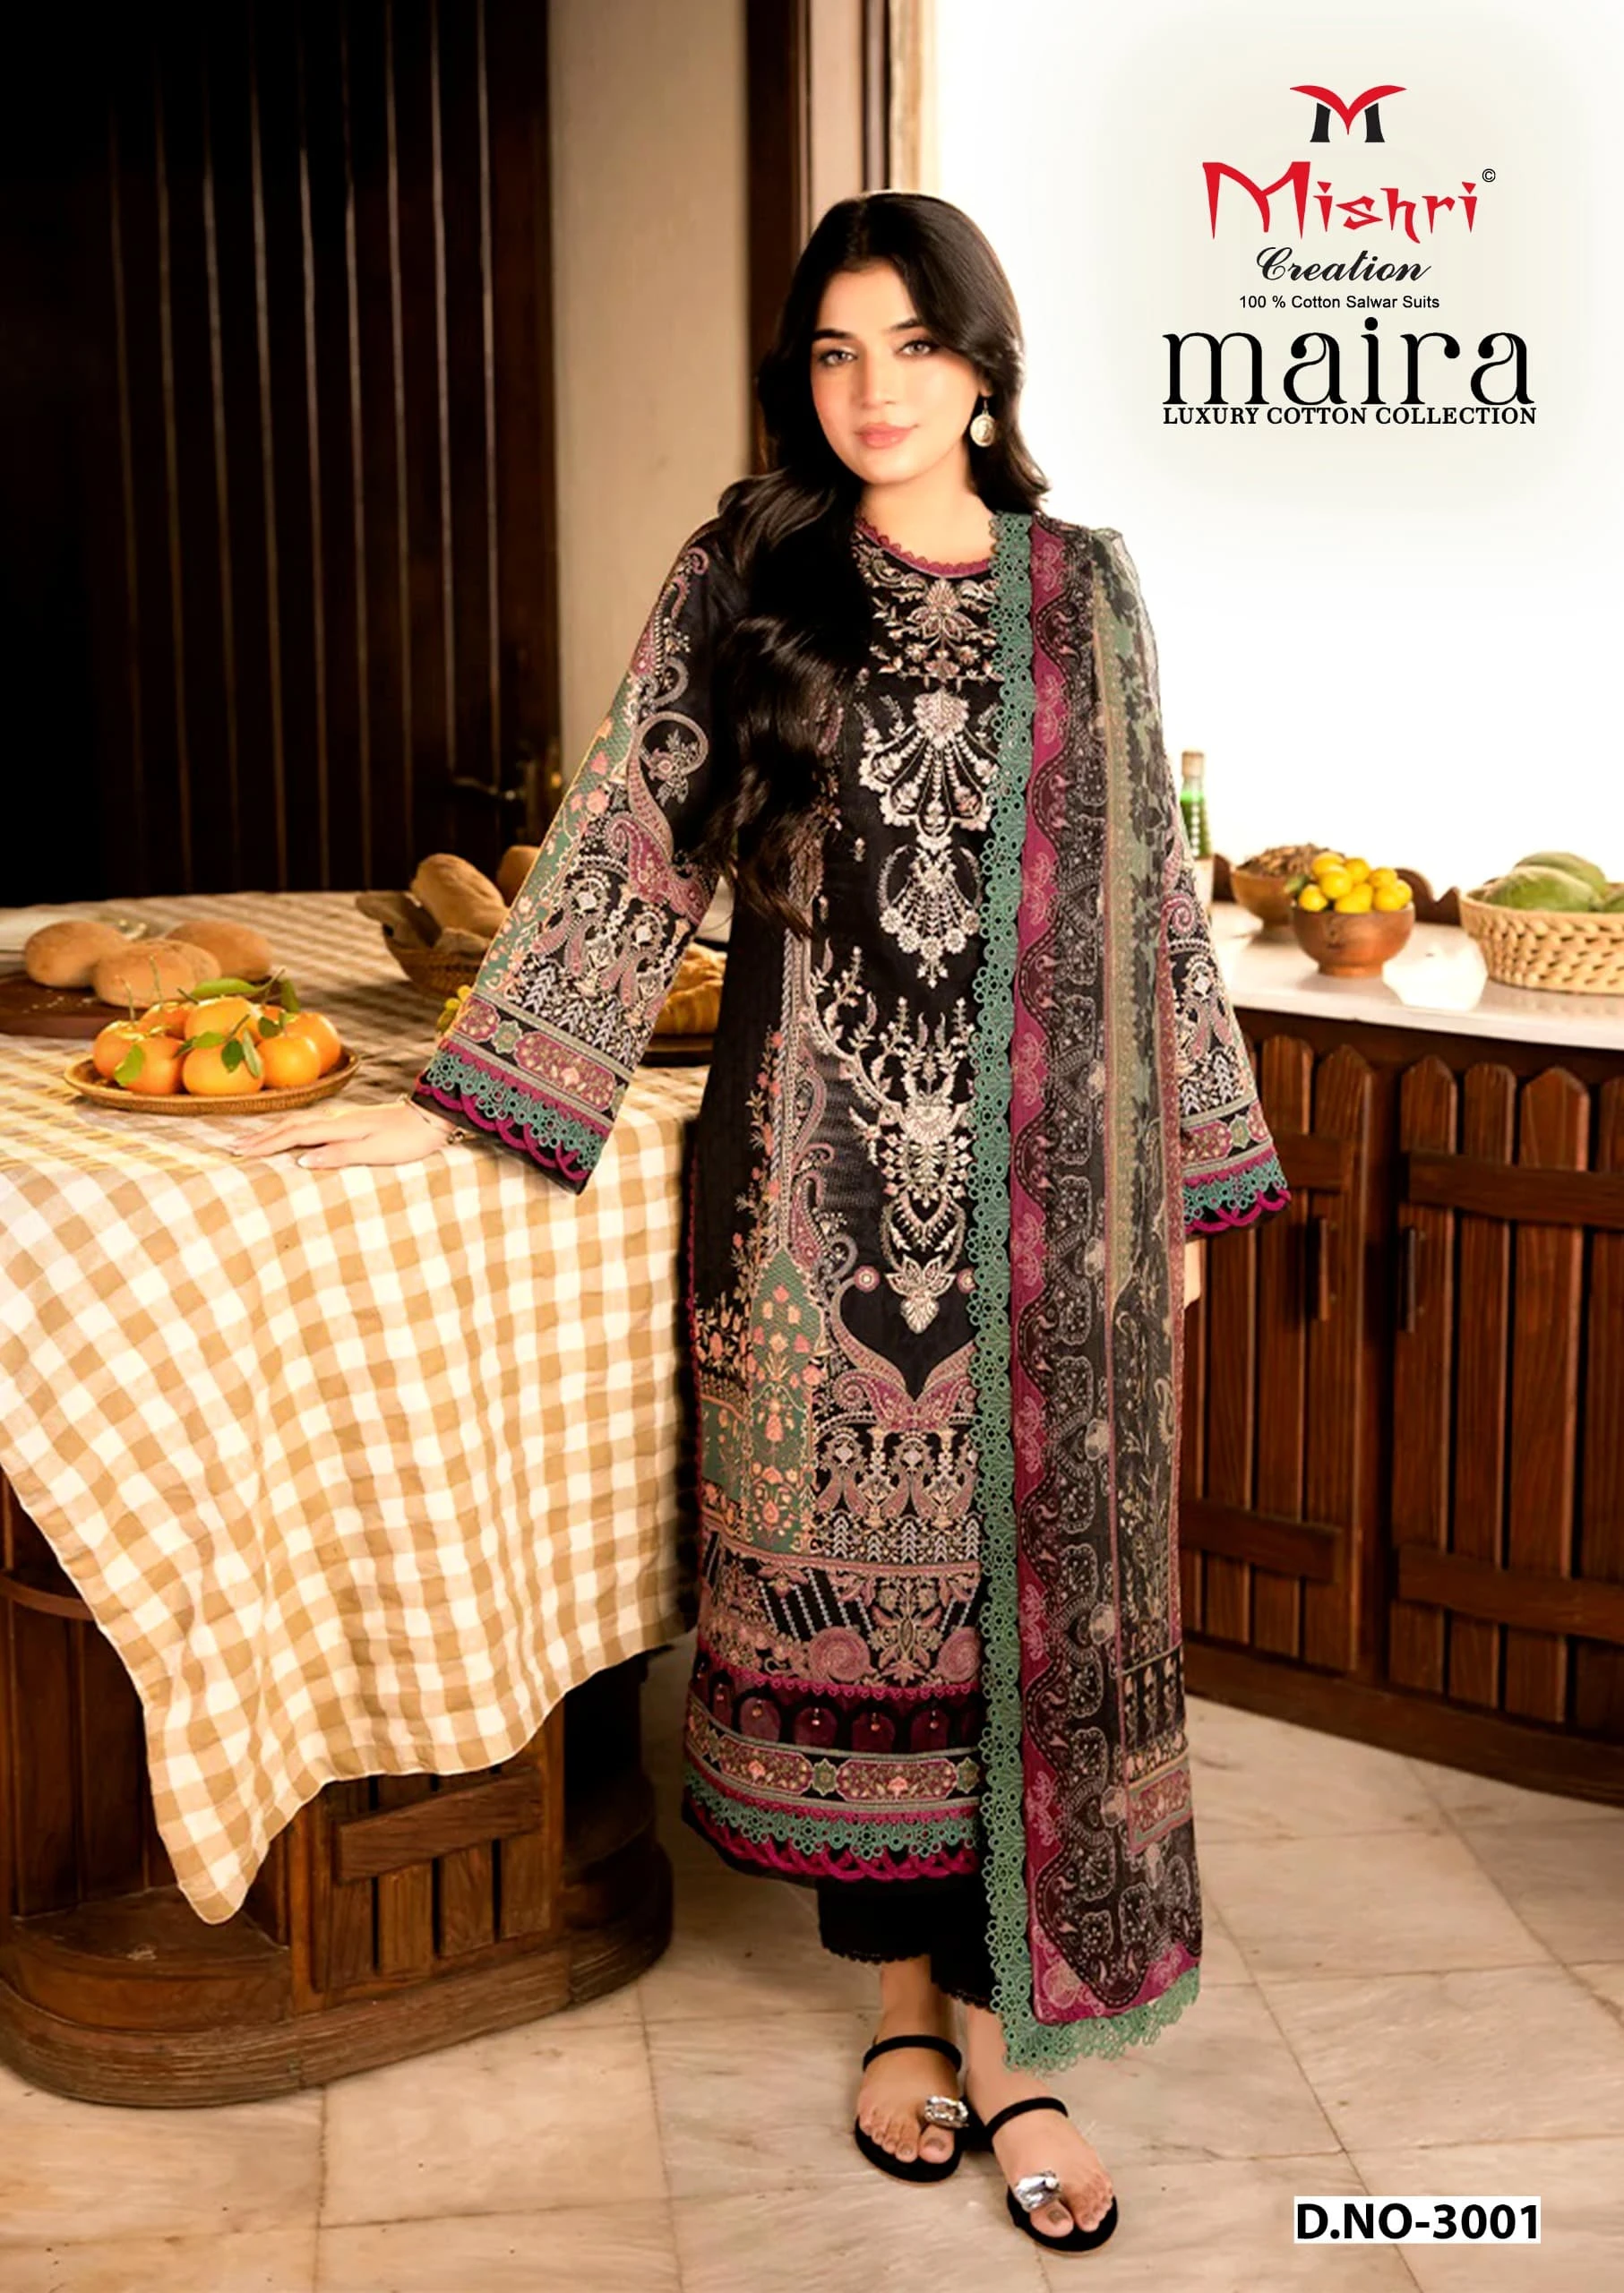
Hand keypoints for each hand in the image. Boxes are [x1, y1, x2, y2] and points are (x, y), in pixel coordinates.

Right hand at [228, 1101, 453, 1167]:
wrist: (431, 1118)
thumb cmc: (406, 1140)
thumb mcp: (374, 1152)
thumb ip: (338, 1155)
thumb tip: (302, 1161)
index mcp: (337, 1127)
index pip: (292, 1135)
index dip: (265, 1145)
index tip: (239, 1153)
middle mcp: (336, 1119)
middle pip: (290, 1126)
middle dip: (261, 1137)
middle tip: (234, 1148)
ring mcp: (343, 1118)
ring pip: (300, 1123)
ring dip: (274, 1132)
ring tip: (255, 1141)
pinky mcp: (352, 1121)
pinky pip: (312, 1125)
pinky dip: (293, 1130)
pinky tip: (293, 1136)